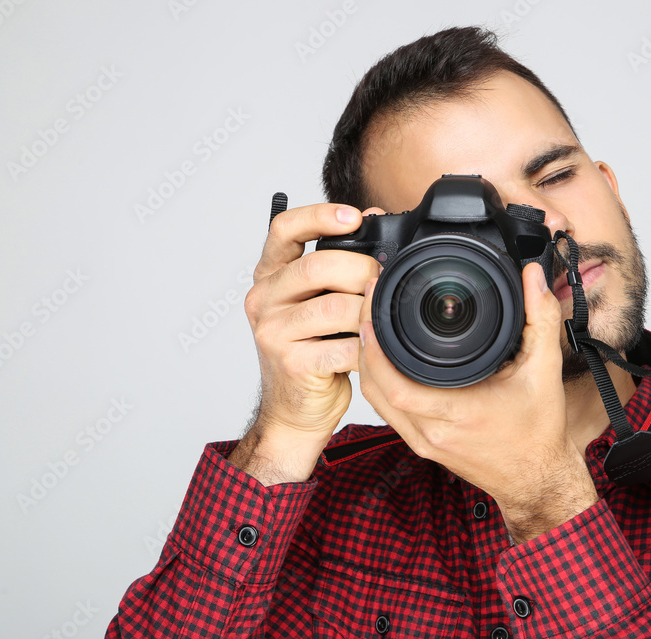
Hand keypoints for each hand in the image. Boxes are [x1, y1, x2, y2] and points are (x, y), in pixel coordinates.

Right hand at [228, 203, 382, 484]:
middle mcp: (263, 300)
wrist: (295, 411)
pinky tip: (377, 347)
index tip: (355, 216)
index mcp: (269, 277)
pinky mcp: (292, 363)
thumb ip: (337, 265)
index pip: (283, 229)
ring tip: (383, 317)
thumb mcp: (318, 302)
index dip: (319, 215)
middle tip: (386, 279)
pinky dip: (369, 346)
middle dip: (363, 269)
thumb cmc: (313, 351)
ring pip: (335, 307)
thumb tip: (373, 217)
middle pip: (318, 266)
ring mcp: (273, 332)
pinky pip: (343, 346)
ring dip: (370, 310)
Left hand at [357, 262, 597, 542]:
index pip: (394, 382)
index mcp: (457, 413)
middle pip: (374, 387)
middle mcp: (432, 432)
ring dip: (368, 362)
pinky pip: (388, 411)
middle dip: (365, 342)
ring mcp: (423, 442)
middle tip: (368, 303)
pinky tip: (384, 358)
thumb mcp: (545, 370)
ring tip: (373, 323)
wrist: (537, 479)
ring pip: (376, 400)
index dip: (374, 345)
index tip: (373, 305)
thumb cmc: (539, 432)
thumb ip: (541, 318)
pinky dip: (379, 382)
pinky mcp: (422, 445)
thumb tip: (533, 276)